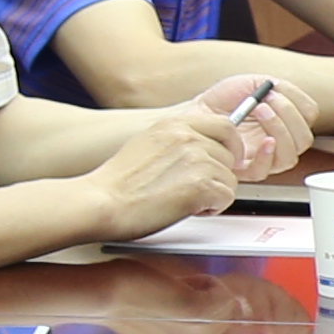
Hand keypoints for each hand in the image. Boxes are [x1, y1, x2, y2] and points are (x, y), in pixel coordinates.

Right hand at [79, 108, 249, 241]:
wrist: (101, 202)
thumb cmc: (119, 183)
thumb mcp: (148, 143)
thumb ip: (177, 141)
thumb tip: (201, 148)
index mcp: (175, 124)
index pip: (225, 125)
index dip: (231, 145)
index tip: (230, 159)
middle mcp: (189, 137)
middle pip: (229, 156)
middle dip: (218, 175)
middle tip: (194, 189)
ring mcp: (197, 159)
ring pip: (230, 179)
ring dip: (213, 194)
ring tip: (184, 200)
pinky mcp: (201, 185)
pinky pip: (226, 197)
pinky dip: (212, 208)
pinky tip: (188, 209)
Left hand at [194, 78, 313, 176]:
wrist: (197, 110)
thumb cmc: (223, 99)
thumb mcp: (254, 83)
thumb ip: (280, 87)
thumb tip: (295, 96)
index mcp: (285, 121)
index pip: (308, 119)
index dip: (297, 105)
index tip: (276, 91)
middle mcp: (278, 142)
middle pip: (303, 140)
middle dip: (289, 116)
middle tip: (267, 101)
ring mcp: (262, 158)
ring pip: (289, 157)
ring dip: (279, 131)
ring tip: (259, 111)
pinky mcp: (243, 169)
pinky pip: (264, 171)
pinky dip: (267, 155)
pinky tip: (262, 140)